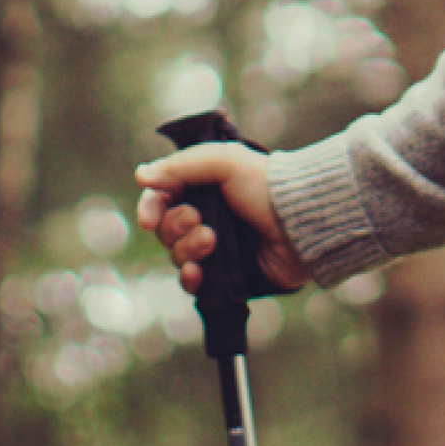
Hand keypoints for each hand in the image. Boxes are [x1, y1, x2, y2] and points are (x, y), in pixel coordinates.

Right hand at [133, 143, 306, 297]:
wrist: (302, 225)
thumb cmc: (267, 187)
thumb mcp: (225, 162)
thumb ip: (181, 166)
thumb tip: (142, 176)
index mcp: (202, 188)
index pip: (161, 199)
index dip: (150, 209)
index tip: (149, 218)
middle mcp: (206, 218)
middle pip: (165, 230)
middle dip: (175, 227)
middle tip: (200, 221)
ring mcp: (215, 250)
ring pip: (176, 255)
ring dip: (188, 248)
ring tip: (213, 240)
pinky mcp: (225, 277)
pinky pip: (193, 284)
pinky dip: (190, 278)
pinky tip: (198, 273)